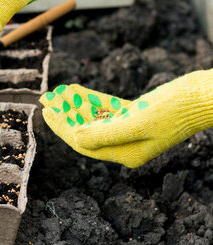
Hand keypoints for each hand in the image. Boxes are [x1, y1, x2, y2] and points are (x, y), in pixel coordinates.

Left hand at [39, 70, 212, 167]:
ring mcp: (131, 129)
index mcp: (124, 154)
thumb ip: (104, 133)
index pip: (83, 142)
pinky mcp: (136, 114)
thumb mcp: (136, 122)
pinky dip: (91, 99)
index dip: (62, 127)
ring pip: (94, 117)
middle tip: (46, 100)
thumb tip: (75, 137)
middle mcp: (125, 145)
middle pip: (85, 130)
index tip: (47, 112)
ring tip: (56, 92)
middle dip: (65, 115)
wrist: (204, 96)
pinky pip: (107, 108)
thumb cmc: (174, 110)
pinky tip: (75, 89)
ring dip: (75, 105)